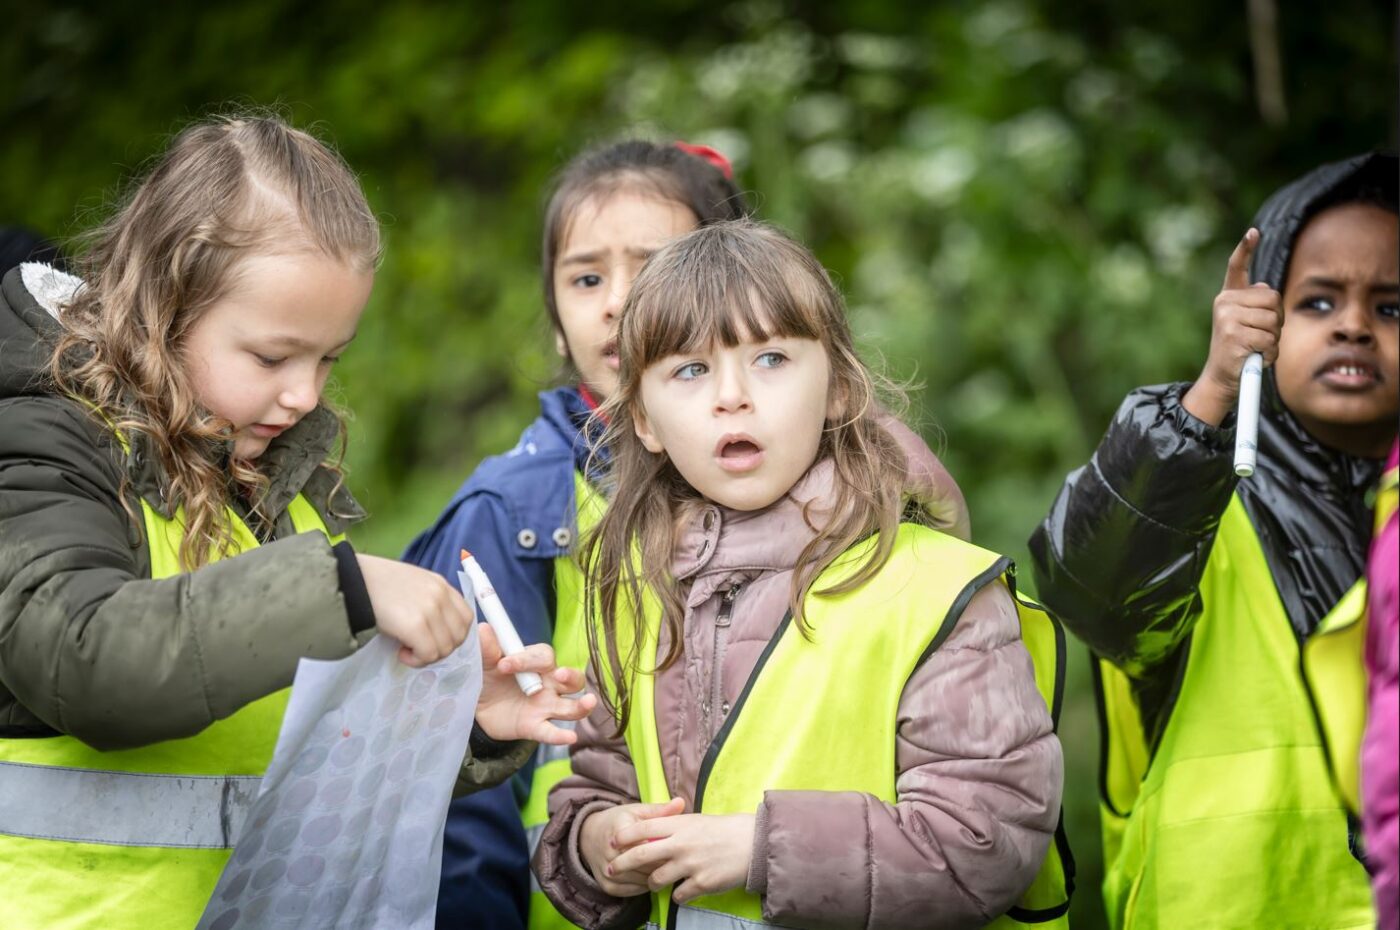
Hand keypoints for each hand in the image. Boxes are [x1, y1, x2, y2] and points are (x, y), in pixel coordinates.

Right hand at [357, 554, 472, 666]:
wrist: (350, 580)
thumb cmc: (374, 585)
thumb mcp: (411, 585)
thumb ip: (429, 601)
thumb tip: (438, 630)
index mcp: (440, 584)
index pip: (466, 618)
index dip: (452, 635)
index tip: (432, 639)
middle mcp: (440, 594)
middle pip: (459, 636)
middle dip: (440, 648)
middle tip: (417, 647)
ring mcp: (430, 609)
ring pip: (445, 648)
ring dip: (426, 655)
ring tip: (405, 648)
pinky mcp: (416, 625)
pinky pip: (429, 654)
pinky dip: (416, 660)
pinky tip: (400, 652)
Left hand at [474, 623, 597, 742]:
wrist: (478, 708)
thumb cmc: (489, 677)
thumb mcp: (485, 663)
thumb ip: (487, 649)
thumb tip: (484, 629)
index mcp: (537, 663)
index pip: (543, 657)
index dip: (526, 660)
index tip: (503, 665)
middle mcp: (549, 684)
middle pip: (573, 679)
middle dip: (570, 676)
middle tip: (558, 675)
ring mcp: (546, 707)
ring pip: (572, 706)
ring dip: (582, 705)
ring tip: (588, 702)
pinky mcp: (536, 727)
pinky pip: (552, 732)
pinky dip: (561, 736)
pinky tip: (569, 737)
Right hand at [579, 798, 686, 895]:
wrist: (588, 837)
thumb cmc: (617, 822)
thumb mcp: (636, 811)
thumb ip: (659, 810)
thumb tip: (681, 802)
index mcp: (620, 831)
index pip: (650, 846)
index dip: (665, 848)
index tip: (676, 847)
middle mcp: (611, 853)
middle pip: (647, 865)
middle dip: (663, 864)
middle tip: (675, 860)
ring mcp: (608, 872)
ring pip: (642, 880)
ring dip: (656, 876)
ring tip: (666, 868)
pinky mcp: (607, 886)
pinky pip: (634, 891)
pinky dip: (645, 885)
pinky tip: (651, 876)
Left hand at [609, 810, 754, 903]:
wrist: (752, 844)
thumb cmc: (723, 830)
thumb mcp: (696, 820)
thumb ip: (673, 826)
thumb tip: (650, 832)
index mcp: (680, 825)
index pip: (643, 828)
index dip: (624, 836)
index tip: (613, 842)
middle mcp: (682, 844)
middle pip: (641, 855)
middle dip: (622, 863)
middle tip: (611, 868)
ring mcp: (690, 865)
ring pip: (656, 879)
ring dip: (652, 883)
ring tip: (655, 882)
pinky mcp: (701, 884)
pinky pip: (678, 895)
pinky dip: (677, 894)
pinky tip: (683, 889)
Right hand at [1183, 228, 1282, 425]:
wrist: (1222, 376)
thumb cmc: (1239, 349)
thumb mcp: (1245, 322)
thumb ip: (1255, 304)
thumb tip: (1264, 286)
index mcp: (1228, 297)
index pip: (1236, 267)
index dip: (1246, 248)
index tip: (1254, 232)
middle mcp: (1224, 303)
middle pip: (1273, 298)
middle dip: (1276, 319)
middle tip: (1262, 334)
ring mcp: (1227, 319)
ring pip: (1273, 320)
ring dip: (1273, 338)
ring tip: (1257, 347)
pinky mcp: (1233, 337)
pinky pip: (1269, 339)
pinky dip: (1269, 353)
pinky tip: (1255, 357)